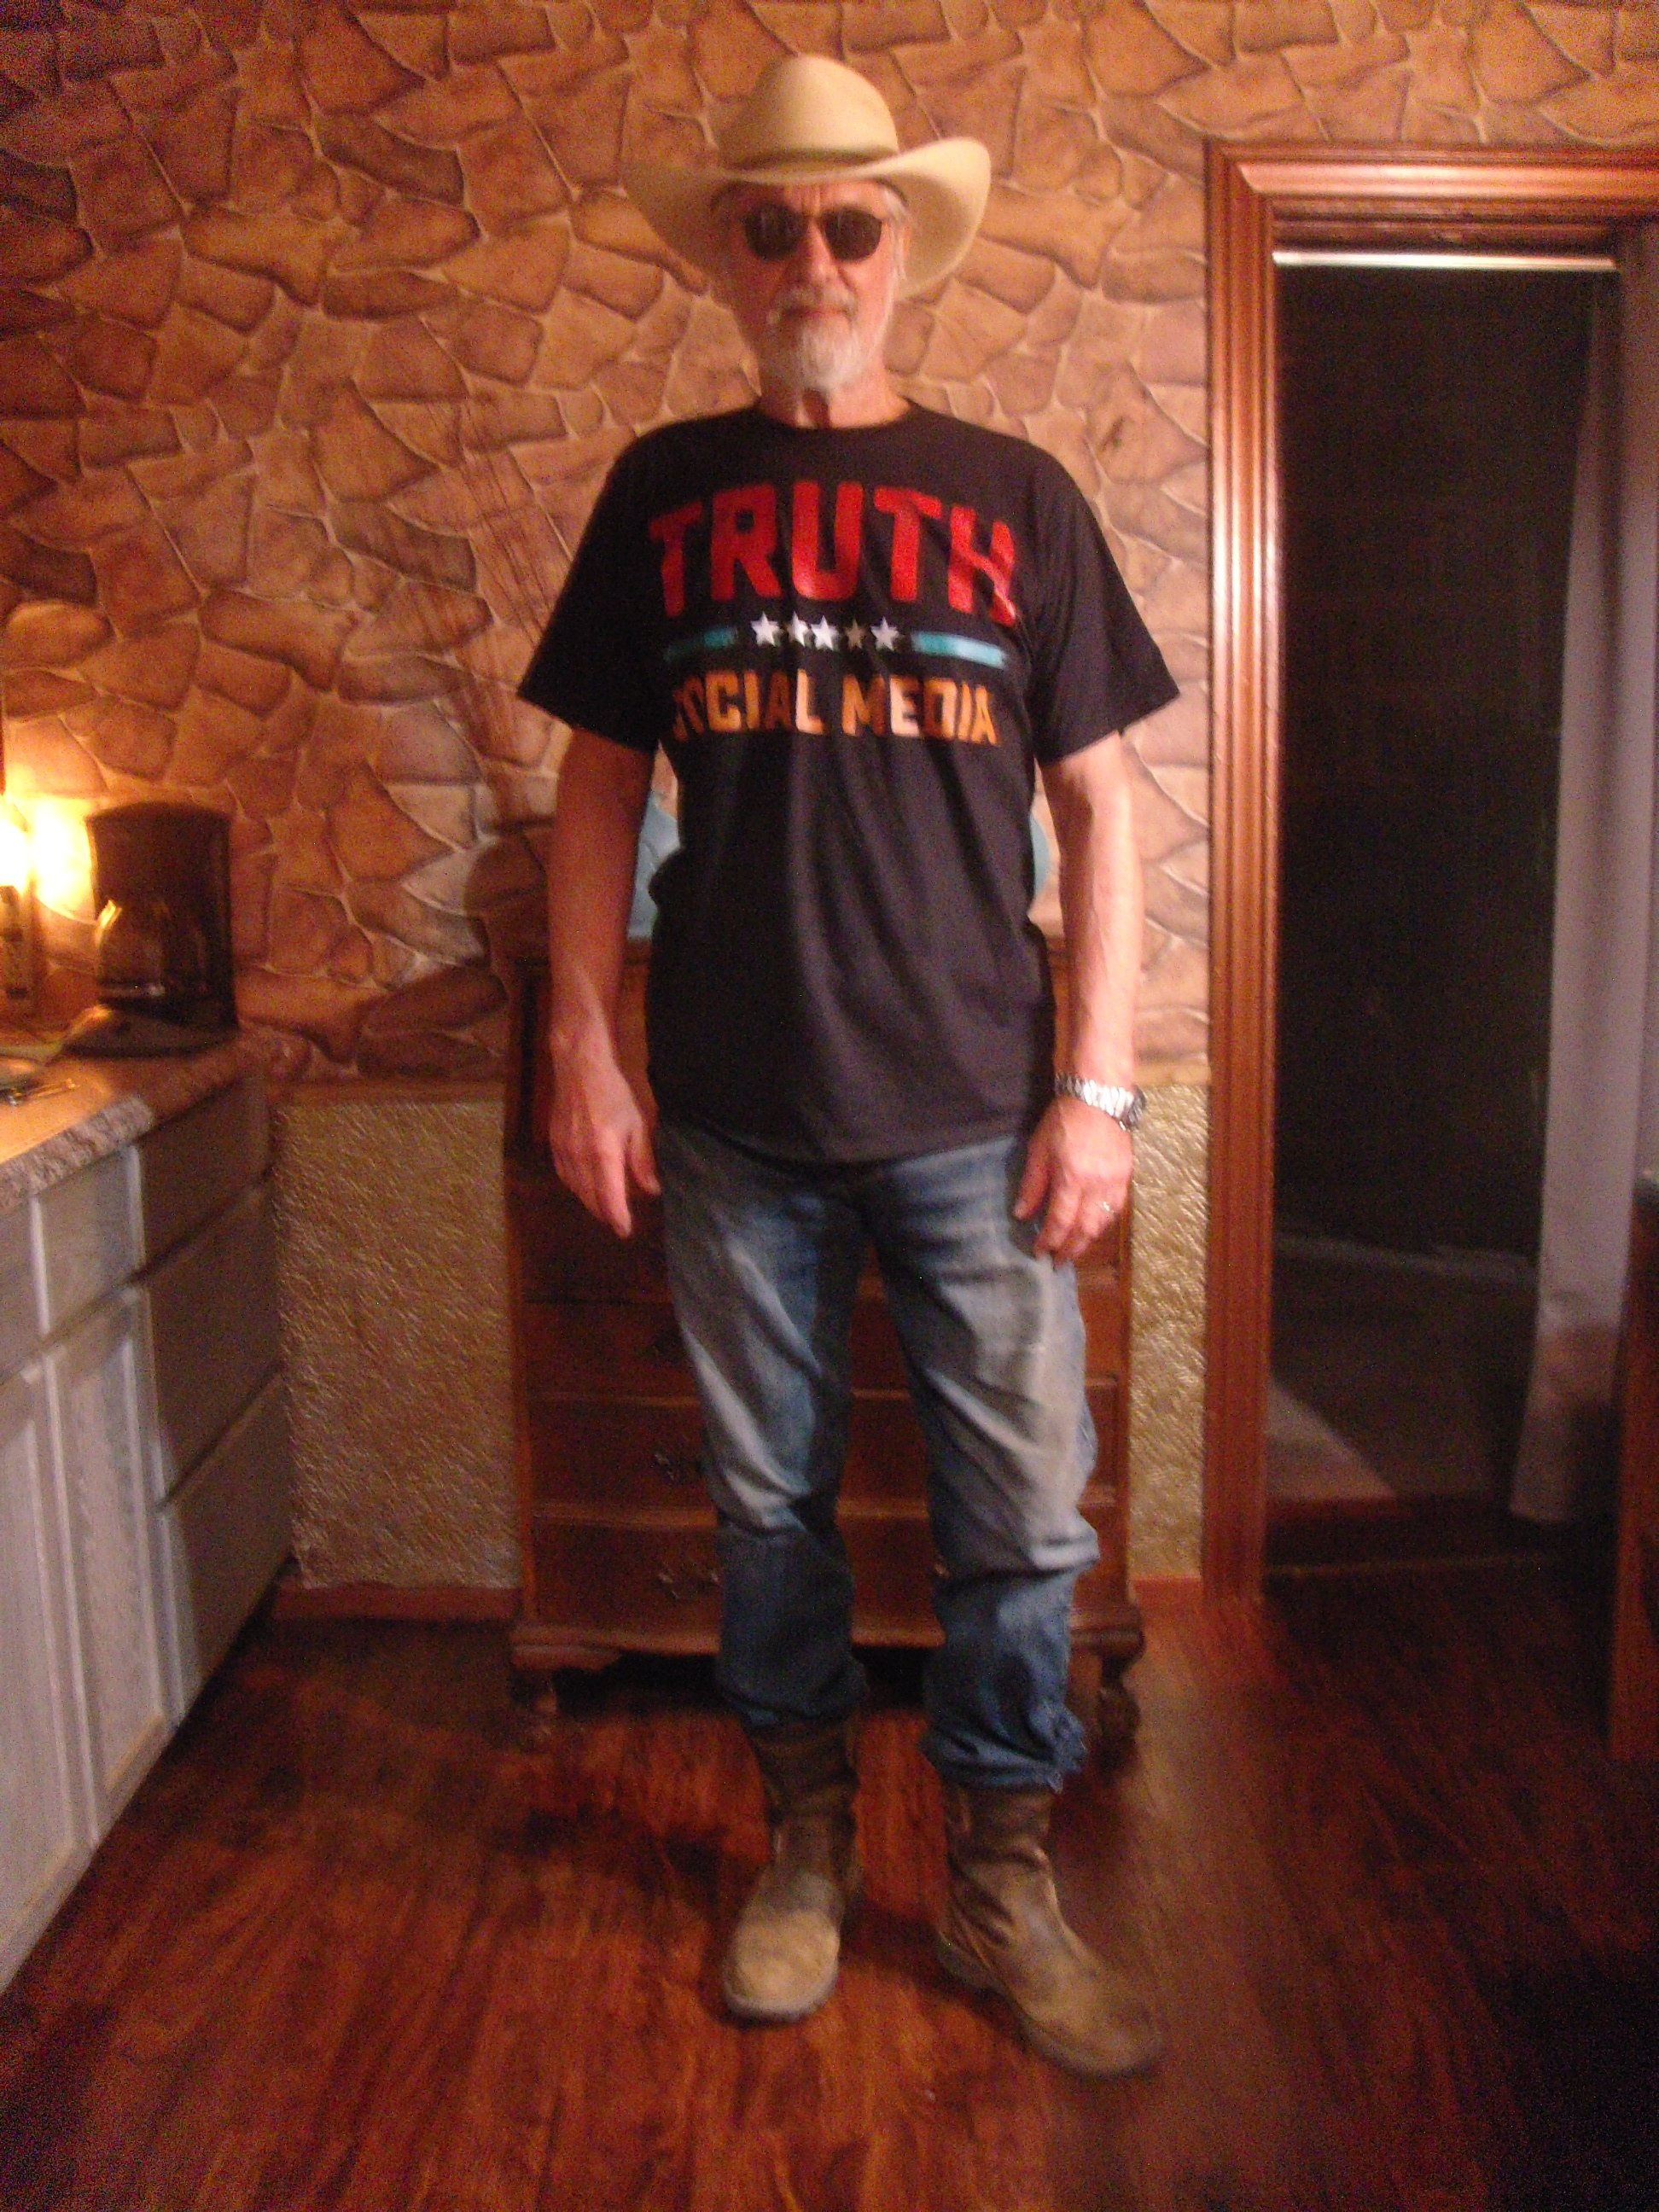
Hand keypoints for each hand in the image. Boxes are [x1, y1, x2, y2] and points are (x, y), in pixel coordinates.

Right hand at [550, 1043, 659, 1237]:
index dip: (618, 1219)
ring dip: (589, 1202)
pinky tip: (584, 1186)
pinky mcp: (553, 1144)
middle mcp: (579, 1158)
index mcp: (603, 1155)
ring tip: (603, 1208)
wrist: (579, 1068)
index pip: (610, 1199)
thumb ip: (642, 1160)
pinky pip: (564, 1175)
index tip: (626, 1231)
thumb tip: (651, 1189)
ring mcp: (563, 1152)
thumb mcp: (638, 1124)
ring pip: (575, 1189)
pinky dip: (575, 1187)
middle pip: (590, 1198)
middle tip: (618, 1222)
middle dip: (605, 1213)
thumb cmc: (613, 1093)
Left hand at [1014, 1097, 1132, 1264]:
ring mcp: (1116, 1181)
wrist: (1098, 1097)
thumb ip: (1032, 1185)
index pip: (1061, 1221)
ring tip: (1075, 1248)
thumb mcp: (1039, 1150)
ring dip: (1088, 1239)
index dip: (1050, 1240)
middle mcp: (1097, 1185)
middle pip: (1085, 1228)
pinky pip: (1117, 1208)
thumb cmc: (1063, 1120)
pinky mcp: (1127, 1175)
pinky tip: (1094, 1227)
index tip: (1040, 1252)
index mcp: (1072, 1178)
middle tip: (1059, 1262)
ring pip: (1104, 1221)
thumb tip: (1022, 1214)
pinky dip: (1104, 1222)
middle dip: (1071, 1249)